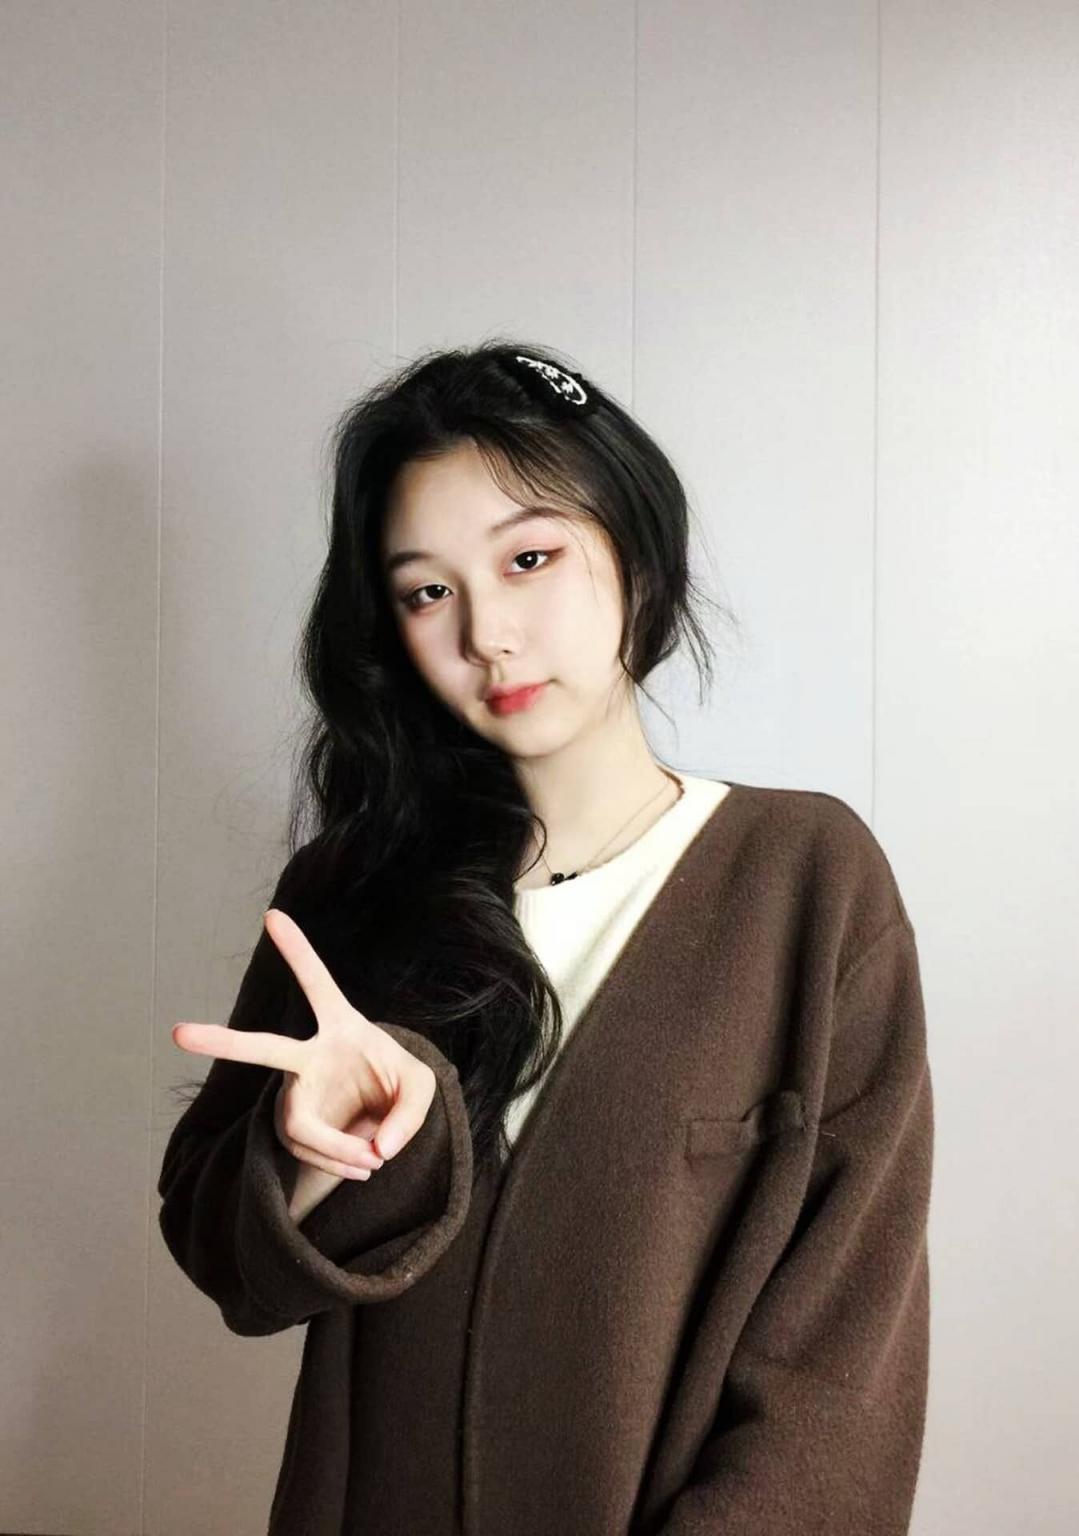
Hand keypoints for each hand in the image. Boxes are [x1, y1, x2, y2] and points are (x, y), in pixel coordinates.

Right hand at [172, 907, 437, 1180]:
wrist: (384, 1123)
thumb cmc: (399, 1087)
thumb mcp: (423, 1088)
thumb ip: (411, 1112)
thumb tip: (378, 1149)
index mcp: (342, 1027)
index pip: (318, 985)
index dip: (297, 952)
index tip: (273, 915)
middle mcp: (309, 1057)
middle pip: (263, 1049)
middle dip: (221, 1041)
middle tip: (178, 1033)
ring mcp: (295, 1092)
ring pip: (301, 1128)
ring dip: (339, 1151)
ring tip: (372, 1161)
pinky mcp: (291, 1126)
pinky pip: (309, 1152)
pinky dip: (341, 1164)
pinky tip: (361, 1165)